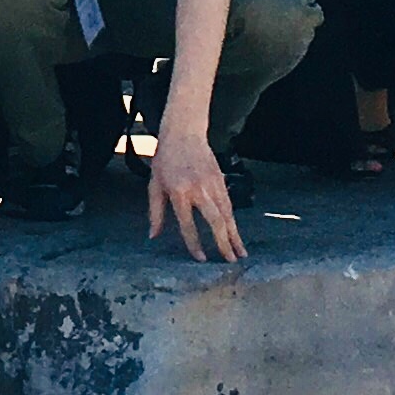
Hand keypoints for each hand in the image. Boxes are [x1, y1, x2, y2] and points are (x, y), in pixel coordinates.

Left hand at [144, 122, 245, 262]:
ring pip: (227, 214)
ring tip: (241, 254)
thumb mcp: (154, 184)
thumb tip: (153, 236)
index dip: (195, 243)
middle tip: (229, 261)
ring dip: (234, 235)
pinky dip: (234, 221)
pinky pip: (229, 205)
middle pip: (214, 220)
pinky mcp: (221, 180)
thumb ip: (155, 212)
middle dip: (223, 242)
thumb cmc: (165, 159)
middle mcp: (198, 189)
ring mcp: (212, 184)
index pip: (188, 224)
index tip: (201, 259)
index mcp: (179, 192)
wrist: (184, 133)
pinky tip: (237, 234)